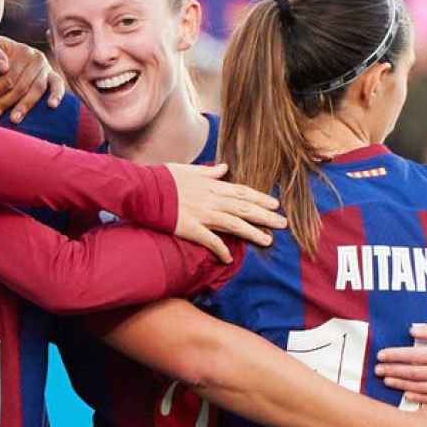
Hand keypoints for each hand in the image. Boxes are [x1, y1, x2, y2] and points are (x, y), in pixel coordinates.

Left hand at [0, 36, 65, 123]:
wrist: (9, 48)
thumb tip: (3, 68)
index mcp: (18, 51)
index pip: (6, 76)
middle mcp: (34, 58)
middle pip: (19, 85)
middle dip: (3, 103)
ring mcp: (44, 67)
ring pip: (36, 89)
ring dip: (25, 105)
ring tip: (14, 119)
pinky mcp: (53, 75)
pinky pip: (57, 84)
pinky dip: (56, 94)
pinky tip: (52, 105)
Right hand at [167, 163, 285, 263]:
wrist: (143, 189)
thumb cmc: (163, 178)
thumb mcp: (188, 169)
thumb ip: (209, 171)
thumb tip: (224, 167)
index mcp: (211, 185)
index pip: (242, 192)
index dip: (260, 198)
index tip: (275, 204)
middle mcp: (211, 199)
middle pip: (244, 208)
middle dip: (265, 216)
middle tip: (283, 223)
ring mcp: (202, 214)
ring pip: (234, 224)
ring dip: (252, 233)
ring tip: (268, 241)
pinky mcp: (190, 228)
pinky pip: (210, 241)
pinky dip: (221, 250)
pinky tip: (229, 259)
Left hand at [374, 316, 426, 402]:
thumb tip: (411, 331)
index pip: (416, 356)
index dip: (396, 356)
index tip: (381, 354)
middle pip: (416, 374)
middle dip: (394, 371)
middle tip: (377, 369)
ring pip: (423, 388)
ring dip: (402, 385)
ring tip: (387, 380)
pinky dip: (420, 397)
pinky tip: (406, 394)